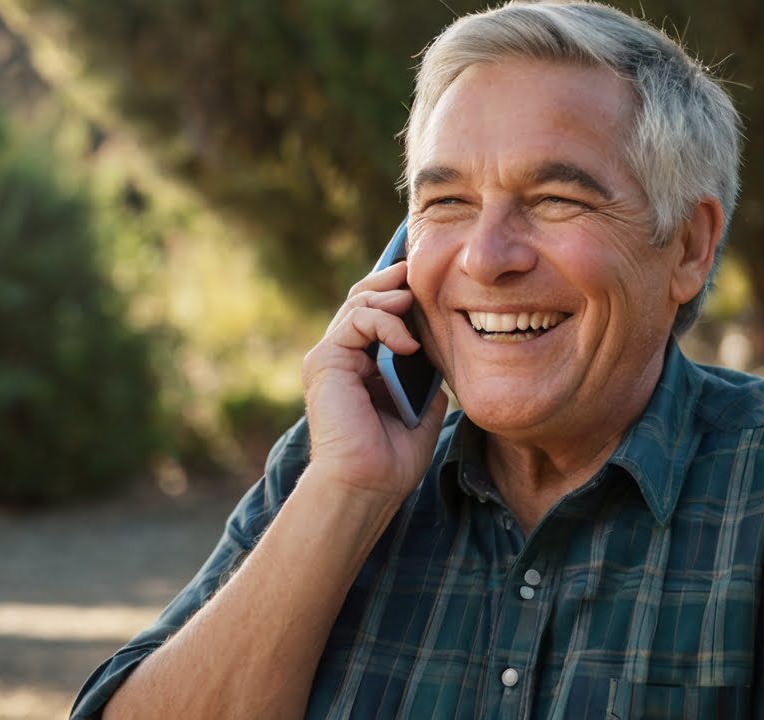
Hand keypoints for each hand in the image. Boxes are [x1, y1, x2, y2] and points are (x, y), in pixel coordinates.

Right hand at [301, 261, 448, 503]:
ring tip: (415, 307)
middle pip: (364, 299)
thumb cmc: (393, 458)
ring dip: (392, 300)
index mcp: (362, 367)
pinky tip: (408, 343)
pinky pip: (356, 321)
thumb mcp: (421, 407)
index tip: (431, 282)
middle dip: (394, 282)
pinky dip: (385, 323)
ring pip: (359, 303)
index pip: (378, 314)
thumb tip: (440, 350)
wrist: (368, 484)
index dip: (401, 294)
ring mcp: (331, 358)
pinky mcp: (324, 361)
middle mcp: (342, 358)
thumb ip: (425, 374)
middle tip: (420, 271)